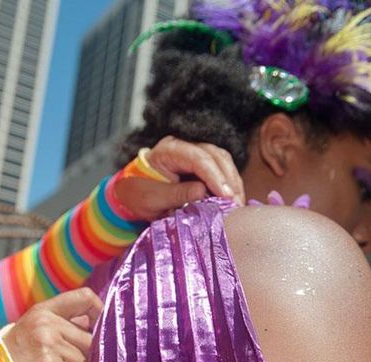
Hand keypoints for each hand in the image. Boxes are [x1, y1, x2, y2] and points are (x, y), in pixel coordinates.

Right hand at [4, 288, 102, 361]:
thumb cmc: (17, 359)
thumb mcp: (33, 329)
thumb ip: (61, 322)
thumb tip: (94, 322)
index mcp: (42, 311)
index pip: (83, 297)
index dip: (99, 311)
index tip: (99, 326)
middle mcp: (46, 325)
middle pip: (90, 339)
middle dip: (86, 356)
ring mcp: (49, 346)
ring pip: (86, 361)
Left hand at [113, 135, 244, 221]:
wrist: (133, 194)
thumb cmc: (138, 194)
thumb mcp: (152, 199)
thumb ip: (177, 194)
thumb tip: (203, 191)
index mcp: (170, 150)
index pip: (198, 158)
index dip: (215, 176)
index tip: (226, 195)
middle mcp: (186, 147)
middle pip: (217, 157)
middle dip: (229, 180)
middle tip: (236, 204)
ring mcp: (196, 155)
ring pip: (223, 163)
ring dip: (233, 184)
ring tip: (237, 205)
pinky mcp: (203, 167)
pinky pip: (222, 172)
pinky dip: (229, 186)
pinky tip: (233, 201)